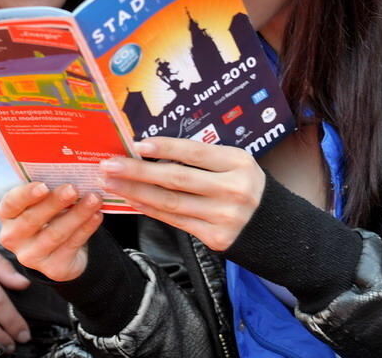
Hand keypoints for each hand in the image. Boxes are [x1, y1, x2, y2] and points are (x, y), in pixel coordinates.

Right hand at [0, 183, 103, 281]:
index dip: (26, 195)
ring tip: (93, 199)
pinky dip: (86, 229)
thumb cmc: (49, 215)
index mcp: (7, 215)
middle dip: (55, 203)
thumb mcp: (42, 201)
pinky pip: (71, 246)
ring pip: (55, 234)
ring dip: (77, 215)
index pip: (11, 203)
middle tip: (73, 188)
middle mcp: (13, 237)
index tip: (43, 185)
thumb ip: (47, 188)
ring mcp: (31, 256)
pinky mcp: (53, 269)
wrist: (62, 250)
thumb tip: (66, 167)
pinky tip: (97, 215)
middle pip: (33, 219)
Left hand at [99, 137, 265, 250]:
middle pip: (176, 178)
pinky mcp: (215, 238)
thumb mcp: (233, 163)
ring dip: (136, 192)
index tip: (137, 144)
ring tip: (111, 183)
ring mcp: (224, 216)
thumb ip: (202, 157)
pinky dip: (150, 209)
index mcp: (238, 163)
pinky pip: (174, 221)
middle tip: (108, 165)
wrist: (273, 226)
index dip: (165, 148)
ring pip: (170, 202)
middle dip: (137, 171)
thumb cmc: (244, 185)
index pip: (195, 152)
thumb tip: (151, 150)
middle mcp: (233, 190)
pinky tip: (131, 200)